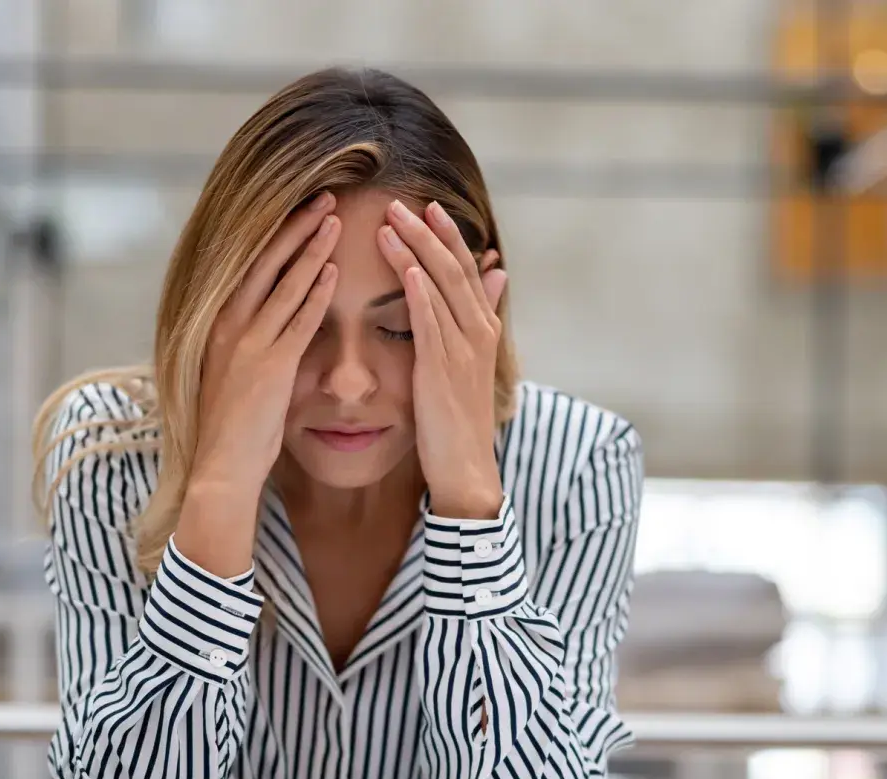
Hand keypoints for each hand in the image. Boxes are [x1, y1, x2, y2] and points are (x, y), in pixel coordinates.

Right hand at [174, 192, 340, 575]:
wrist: (222, 468)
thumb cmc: (234, 427)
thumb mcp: (237, 373)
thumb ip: (254, 341)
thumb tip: (274, 318)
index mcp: (220, 322)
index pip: (251, 264)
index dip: (277, 233)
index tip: (301, 207)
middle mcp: (229, 324)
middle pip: (265, 260)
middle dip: (295, 225)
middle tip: (324, 195)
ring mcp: (248, 343)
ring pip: (283, 283)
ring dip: (311, 248)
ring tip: (335, 217)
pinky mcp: (269, 366)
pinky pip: (296, 320)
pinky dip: (314, 292)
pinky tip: (334, 271)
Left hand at [377, 199, 509, 518]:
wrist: (467, 469)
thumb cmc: (459, 421)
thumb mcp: (472, 364)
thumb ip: (479, 315)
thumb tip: (497, 271)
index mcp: (483, 329)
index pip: (467, 270)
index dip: (448, 236)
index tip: (428, 206)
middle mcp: (477, 333)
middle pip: (454, 269)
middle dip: (428, 233)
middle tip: (402, 201)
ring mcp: (461, 351)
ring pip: (440, 288)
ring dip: (415, 251)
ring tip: (390, 222)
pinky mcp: (440, 370)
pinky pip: (429, 323)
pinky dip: (417, 292)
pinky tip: (402, 268)